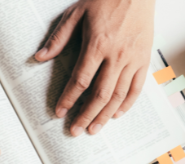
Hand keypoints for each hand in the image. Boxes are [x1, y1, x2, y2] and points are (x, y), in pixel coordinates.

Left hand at [34, 0, 154, 135]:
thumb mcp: (76, 13)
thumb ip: (59, 38)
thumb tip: (40, 57)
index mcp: (97, 45)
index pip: (80, 80)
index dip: (69, 98)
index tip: (59, 112)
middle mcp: (116, 56)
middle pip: (100, 94)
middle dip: (86, 115)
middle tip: (75, 130)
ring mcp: (133, 60)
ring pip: (118, 96)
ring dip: (105, 115)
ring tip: (94, 128)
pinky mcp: (144, 60)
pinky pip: (137, 88)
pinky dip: (127, 104)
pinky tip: (116, 114)